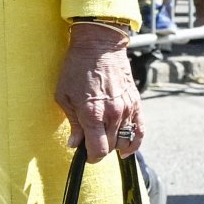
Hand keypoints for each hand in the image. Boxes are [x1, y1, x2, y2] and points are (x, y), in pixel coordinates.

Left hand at [55, 26, 143, 160]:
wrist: (99, 45)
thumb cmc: (76, 68)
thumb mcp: (64, 95)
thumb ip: (72, 123)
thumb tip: (75, 144)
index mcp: (92, 114)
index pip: (98, 150)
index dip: (91, 157)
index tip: (86, 154)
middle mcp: (113, 114)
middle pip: (111, 146)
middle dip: (100, 148)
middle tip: (90, 141)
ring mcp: (127, 109)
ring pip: (125, 140)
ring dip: (114, 144)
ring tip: (104, 138)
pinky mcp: (136, 103)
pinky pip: (140, 130)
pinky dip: (135, 142)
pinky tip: (126, 148)